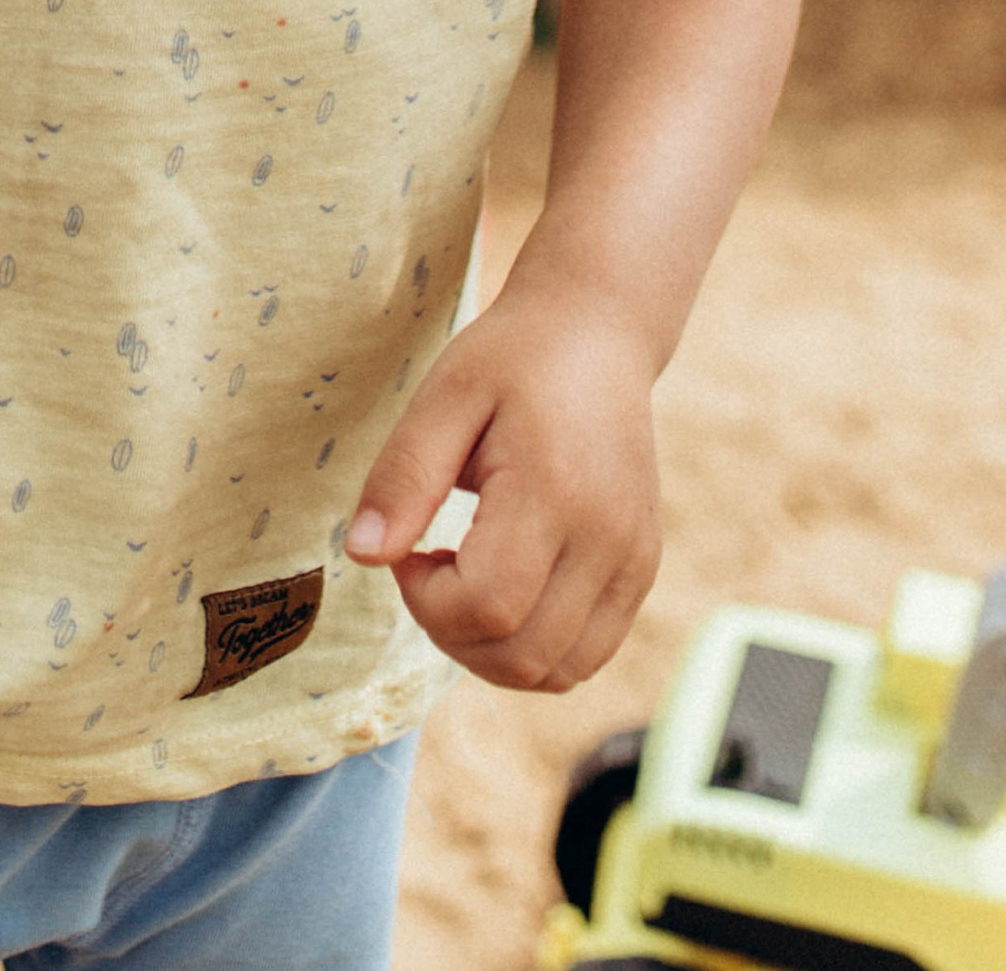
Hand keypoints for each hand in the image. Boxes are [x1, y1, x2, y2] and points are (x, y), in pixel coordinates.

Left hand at [343, 263, 660, 689]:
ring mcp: (635, 559)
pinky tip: (505, 589)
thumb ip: (403, 478)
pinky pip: (588, 654)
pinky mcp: (642, 569)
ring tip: (466, 581)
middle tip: (429, 568)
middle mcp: (610, 538)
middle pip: (523, 655)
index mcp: (557, 490)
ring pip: (559, 672)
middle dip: (452, 633)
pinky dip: (536, 649)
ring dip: (493, 653)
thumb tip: (363, 556)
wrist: (598, 331)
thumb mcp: (444, 395)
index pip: (488, 606)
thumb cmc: (513, 358)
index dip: (427, 601)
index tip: (408, 551)